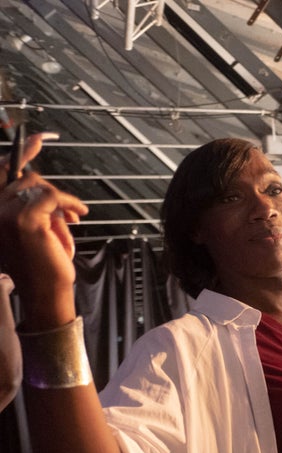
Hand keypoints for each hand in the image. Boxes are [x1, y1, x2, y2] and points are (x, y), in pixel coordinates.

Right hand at [0, 137, 88, 329]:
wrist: (46, 290)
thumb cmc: (42, 262)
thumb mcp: (36, 225)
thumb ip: (33, 201)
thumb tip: (40, 176)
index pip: (1, 171)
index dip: (21, 150)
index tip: (38, 135)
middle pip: (26, 178)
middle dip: (52, 193)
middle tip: (71, 213)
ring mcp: (3, 213)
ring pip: (40, 186)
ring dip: (60, 202)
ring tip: (71, 221)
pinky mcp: (24, 219)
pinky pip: (52, 196)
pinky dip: (69, 204)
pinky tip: (76, 217)